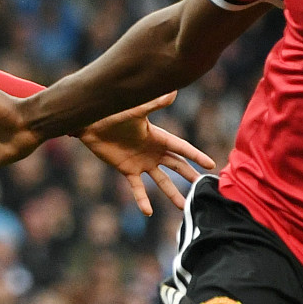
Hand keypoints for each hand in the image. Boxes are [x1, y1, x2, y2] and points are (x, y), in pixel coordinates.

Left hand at [73, 94, 215, 215]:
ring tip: (183, 207)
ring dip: (172, 193)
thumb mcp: (136, 111)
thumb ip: (154, 104)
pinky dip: (142, 199)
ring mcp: (141, 162)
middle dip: (189, 175)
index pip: (182, 148)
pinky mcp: (127, 170)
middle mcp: (153, 151)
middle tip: (202, 186)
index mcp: (158, 137)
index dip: (196, 156)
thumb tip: (173, 91)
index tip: (210, 165)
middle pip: (176, 165)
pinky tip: (148, 212)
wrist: (92, 124)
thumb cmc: (114, 114)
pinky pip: (137, 188)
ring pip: (161, 180)